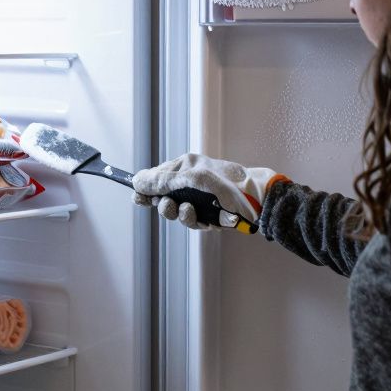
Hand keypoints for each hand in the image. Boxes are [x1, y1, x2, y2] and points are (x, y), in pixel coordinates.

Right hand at [133, 154, 287, 231]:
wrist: (255, 198)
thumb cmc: (225, 181)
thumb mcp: (191, 177)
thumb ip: (163, 180)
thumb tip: (136, 180)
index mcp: (183, 168)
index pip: (156, 179)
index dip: (145, 190)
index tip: (137, 197)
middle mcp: (189, 184)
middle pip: (162, 198)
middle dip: (163, 205)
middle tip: (167, 204)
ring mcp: (198, 201)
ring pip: (175, 213)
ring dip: (178, 214)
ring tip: (187, 210)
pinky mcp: (207, 216)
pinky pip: (191, 222)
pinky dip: (194, 220)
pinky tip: (202, 218)